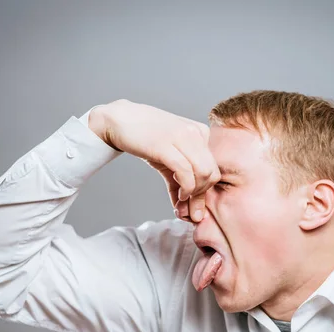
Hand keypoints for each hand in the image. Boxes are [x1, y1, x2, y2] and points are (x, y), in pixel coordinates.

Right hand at [88, 100, 219, 221]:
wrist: (119, 120)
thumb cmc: (145, 139)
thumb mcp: (168, 158)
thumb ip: (180, 180)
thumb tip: (188, 208)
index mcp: (201, 133)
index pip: (214, 167)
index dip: (206, 191)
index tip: (193, 205)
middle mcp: (196, 133)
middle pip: (212, 173)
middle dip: (203, 196)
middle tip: (189, 208)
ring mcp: (182, 137)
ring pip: (203, 174)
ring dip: (195, 195)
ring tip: (183, 201)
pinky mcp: (166, 145)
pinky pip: (186, 172)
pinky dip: (186, 189)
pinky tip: (180, 195)